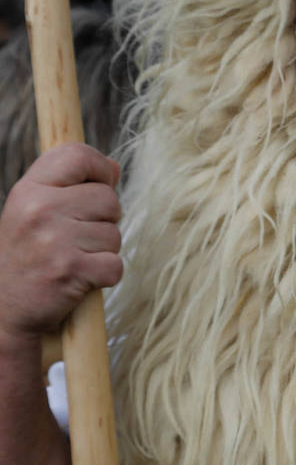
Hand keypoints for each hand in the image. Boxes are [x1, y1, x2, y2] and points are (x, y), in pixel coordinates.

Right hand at [0, 144, 121, 344]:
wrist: (4, 308)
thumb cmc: (27, 255)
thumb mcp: (35, 210)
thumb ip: (70, 186)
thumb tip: (113, 167)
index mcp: (28, 190)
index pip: (78, 155)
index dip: (99, 168)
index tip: (99, 184)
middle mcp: (39, 210)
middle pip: (109, 198)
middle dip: (104, 220)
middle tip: (76, 239)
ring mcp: (54, 241)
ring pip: (115, 234)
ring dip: (103, 250)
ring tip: (73, 259)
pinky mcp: (70, 271)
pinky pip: (115, 265)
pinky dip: (105, 276)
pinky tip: (79, 279)